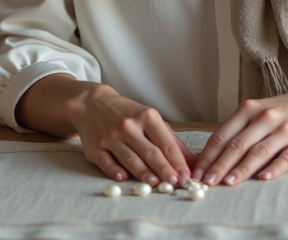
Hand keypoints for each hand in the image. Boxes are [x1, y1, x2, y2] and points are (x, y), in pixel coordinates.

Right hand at [67, 85, 196, 186]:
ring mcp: (111, 137)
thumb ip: (171, 142)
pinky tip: (123, 178)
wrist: (93, 104)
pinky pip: (106, 162)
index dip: (177, 161)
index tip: (187, 176)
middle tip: (176, 183)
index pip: (166, 143)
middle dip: (164, 169)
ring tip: (156, 184)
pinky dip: (114, 170)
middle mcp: (129, 126)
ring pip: (130, 158)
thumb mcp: (151, 120)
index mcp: (147, 117)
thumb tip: (194, 162)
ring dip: (143, 173)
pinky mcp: (95, 148)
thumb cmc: (128, 114)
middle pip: (150, 152)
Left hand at [191, 81, 287, 185]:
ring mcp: (285, 130)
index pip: (223, 135)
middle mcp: (265, 118)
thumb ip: (241, 129)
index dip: (208, 155)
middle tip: (205, 182)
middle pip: (237, 145)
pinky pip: (286, 156)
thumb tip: (216, 154)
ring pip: (259, 152)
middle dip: (219, 166)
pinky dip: (274, 168)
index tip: (196, 172)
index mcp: (250, 109)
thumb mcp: (262, 111)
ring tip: (228, 183)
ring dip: (241, 169)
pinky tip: (264, 178)